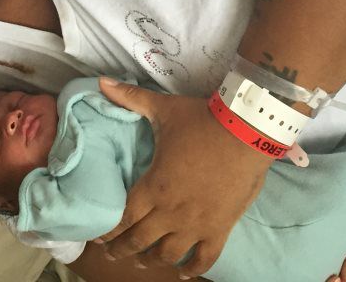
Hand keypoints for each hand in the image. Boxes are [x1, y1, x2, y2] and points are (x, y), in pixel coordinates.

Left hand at [96, 78, 271, 277]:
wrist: (247, 130)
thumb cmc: (201, 120)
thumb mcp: (163, 109)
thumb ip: (130, 99)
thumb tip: (101, 82)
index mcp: (153, 186)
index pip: (123, 217)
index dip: (109, 230)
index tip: (99, 237)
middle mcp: (171, 212)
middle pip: (140, 240)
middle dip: (123, 249)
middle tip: (113, 254)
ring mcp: (196, 224)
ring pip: (168, 254)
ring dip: (152, 260)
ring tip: (142, 263)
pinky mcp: (221, 228)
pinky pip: (205, 257)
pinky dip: (192, 268)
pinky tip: (182, 273)